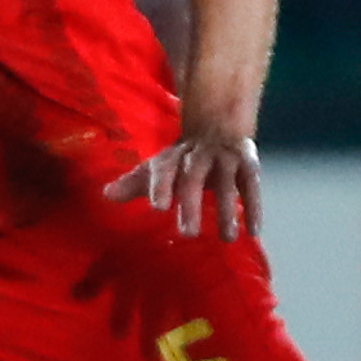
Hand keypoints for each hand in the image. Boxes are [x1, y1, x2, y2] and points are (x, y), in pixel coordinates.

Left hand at [106, 129, 261, 241]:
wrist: (218, 123)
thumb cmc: (183, 158)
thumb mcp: (158, 167)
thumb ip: (133, 183)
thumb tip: (105, 195)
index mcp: (173, 157)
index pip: (164, 169)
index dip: (160, 186)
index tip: (157, 207)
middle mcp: (199, 156)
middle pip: (194, 178)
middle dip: (192, 204)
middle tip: (188, 234)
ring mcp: (225, 158)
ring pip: (228, 184)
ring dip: (228, 210)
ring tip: (227, 238)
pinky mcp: (248, 164)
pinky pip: (253, 187)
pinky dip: (255, 207)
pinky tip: (254, 231)